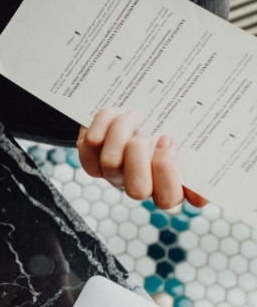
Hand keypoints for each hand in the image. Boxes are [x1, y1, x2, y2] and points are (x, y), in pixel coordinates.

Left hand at [77, 108, 207, 208]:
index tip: (171, 144)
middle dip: (140, 158)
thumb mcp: (180, 127)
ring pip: (111, 164)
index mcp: (166, 181)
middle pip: (137, 190)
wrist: (125, 110)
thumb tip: (215, 140)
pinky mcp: (90, 159)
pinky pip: (91, 147)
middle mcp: (139, 182)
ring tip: (132, 116)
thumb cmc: (162, 121)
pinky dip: (102, 123)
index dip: (169, 175)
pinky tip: (114, 111)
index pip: (170, 197)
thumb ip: (192, 139)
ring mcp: (113, 174)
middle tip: (147, 134)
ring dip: (121, 132)